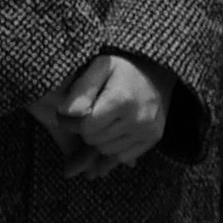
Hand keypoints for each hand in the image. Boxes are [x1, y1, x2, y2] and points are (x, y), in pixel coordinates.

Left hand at [60, 53, 170, 171]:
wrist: (157, 71)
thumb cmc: (122, 68)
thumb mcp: (99, 67)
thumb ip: (81, 89)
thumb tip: (65, 111)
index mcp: (121, 100)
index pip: (85, 127)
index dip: (70, 122)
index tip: (64, 114)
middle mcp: (138, 119)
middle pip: (95, 140)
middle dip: (83, 130)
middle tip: (80, 118)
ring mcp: (147, 131)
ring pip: (107, 150)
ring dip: (97, 140)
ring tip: (96, 123)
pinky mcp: (153, 138)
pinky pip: (123, 156)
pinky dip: (112, 147)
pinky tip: (110, 132)